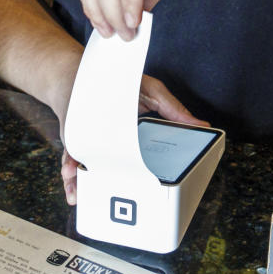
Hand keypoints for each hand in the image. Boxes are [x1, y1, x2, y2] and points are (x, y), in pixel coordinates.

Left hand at [60, 73, 206, 204]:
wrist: (82, 74)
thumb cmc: (120, 82)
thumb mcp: (153, 92)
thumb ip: (174, 110)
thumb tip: (202, 125)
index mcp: (134, 139)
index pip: (144, 161)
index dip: (149, 177)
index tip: (156, 191)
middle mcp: (114, 148)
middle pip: (118, 173)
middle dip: (118, 187)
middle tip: (123, 200)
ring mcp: (94, 149)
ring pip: (93, 174)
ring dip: (88, 186)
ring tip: (85, 194)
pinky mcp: (75, 145)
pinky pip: (72, 163)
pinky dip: (70, 171)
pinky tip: (70, 173)